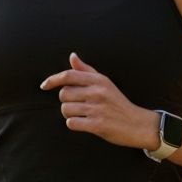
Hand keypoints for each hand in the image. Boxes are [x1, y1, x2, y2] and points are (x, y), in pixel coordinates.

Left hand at [40, 52, 158, 148]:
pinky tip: (85, 123)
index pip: (68, 75)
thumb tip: (72, 56)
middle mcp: (97, 92)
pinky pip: (71, 123)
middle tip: (78, 105)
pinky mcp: (97, 124)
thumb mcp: (105, 83)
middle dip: (66, 101)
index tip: (44, 86)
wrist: (138, 124)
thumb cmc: (118, 103)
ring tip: (83, 115)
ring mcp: (97, 108)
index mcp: (98, 80)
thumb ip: (86, 70)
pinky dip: (74, 124)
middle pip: (63, 94)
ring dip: (70, 114)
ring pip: (65, 109)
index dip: (52, 80)